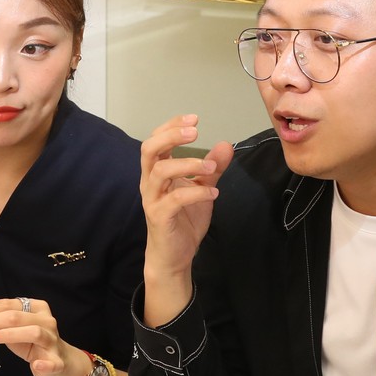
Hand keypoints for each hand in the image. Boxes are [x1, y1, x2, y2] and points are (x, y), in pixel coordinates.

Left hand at [0, 297, 89, 375]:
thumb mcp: (16, 329)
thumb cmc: (34, 343)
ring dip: (11, 334)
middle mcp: (46, 321)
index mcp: (36, 308)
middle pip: (17, 316)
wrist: (61, 362)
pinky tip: (36, 365)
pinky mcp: (57, 361)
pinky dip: (44, 364)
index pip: (8, 304)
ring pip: (34, 332)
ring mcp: (52, 340)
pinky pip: (52, 362)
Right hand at [140, 115, 232, 274]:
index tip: (194, 119)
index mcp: (157, 172)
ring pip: (161, 171)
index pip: (156, 140)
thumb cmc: (183, 221)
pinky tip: (213, 193)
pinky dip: (196, 192)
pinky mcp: (159, 216)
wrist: (174, 256)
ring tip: (211, 167)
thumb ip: (212, 168)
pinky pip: (174, 199)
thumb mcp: (203, 189)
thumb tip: (226, 144)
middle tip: (194, 131)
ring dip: (188, 163)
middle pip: (150, 149)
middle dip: (171, 135)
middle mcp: (150, 182)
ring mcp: (152, 199)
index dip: (172, 126)